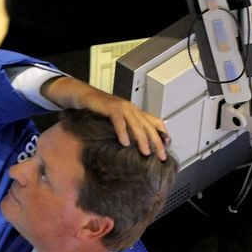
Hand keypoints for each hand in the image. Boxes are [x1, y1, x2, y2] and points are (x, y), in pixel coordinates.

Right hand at [41, 76, 170, 160]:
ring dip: (142, 139)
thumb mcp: (118, 119)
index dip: (163, 135)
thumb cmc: (100, 109)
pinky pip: (119, 121)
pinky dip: (123, 132)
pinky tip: (125, 142)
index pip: (156, 122)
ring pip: (137, 125)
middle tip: (161, 155)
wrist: (85, 95)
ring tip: (145, 152)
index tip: (166, 149)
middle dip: (157, 142)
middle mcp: (132, 109)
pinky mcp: (111, 107)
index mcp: (136, 111)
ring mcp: (122, 107)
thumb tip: (136, 143)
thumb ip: (128, 127)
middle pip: (149, 126)